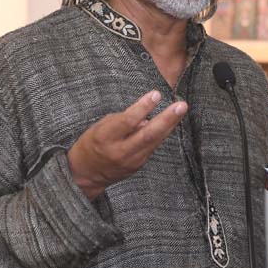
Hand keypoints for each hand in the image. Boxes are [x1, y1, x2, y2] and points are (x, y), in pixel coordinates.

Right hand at [67, 90, 186, 199]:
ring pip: (155, 141)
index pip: (128, 121)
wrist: (86, 173)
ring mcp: (131, 160)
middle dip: (167, 118)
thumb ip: (123, 120)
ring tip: (181, 110)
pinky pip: (152, 147)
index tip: (156, 94)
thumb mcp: (100, 126)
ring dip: (170, 125)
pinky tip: (170, 123)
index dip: (143, 107)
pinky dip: (161, 134)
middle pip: (148, 134)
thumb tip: (146, 117)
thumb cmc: (92, 143)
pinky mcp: (138, 165)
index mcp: (105, 137)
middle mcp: (120, 150)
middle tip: (181, 105)